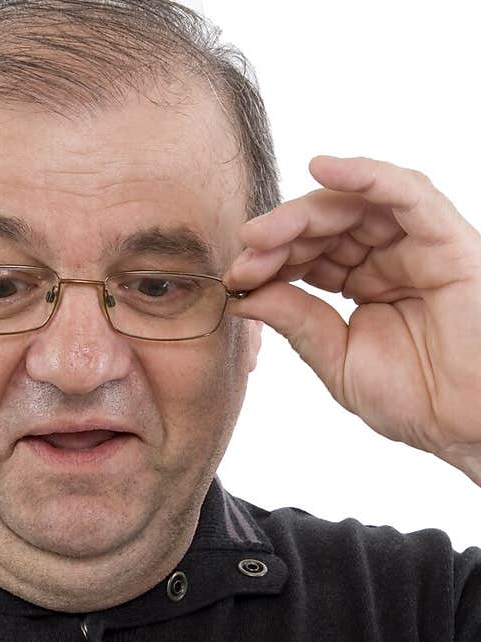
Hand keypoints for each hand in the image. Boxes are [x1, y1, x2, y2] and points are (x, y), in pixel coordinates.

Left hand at [224, 155, 480, 483]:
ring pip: (355, 204)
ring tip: (263, 232)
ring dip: (304, 212)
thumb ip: (297, 322)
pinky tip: (323, 168)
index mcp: (364, 283)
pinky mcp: (446, 238)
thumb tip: (242, 294)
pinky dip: (366, 174)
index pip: (309, 254)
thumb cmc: (415, 398)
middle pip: (326, 225)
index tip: (236, 277)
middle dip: (279, 236)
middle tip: (244, 254)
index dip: (270, 259)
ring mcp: (417, 244)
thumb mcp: (338, 359)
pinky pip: (406, 192)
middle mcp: (389, 256)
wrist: (465, 421)